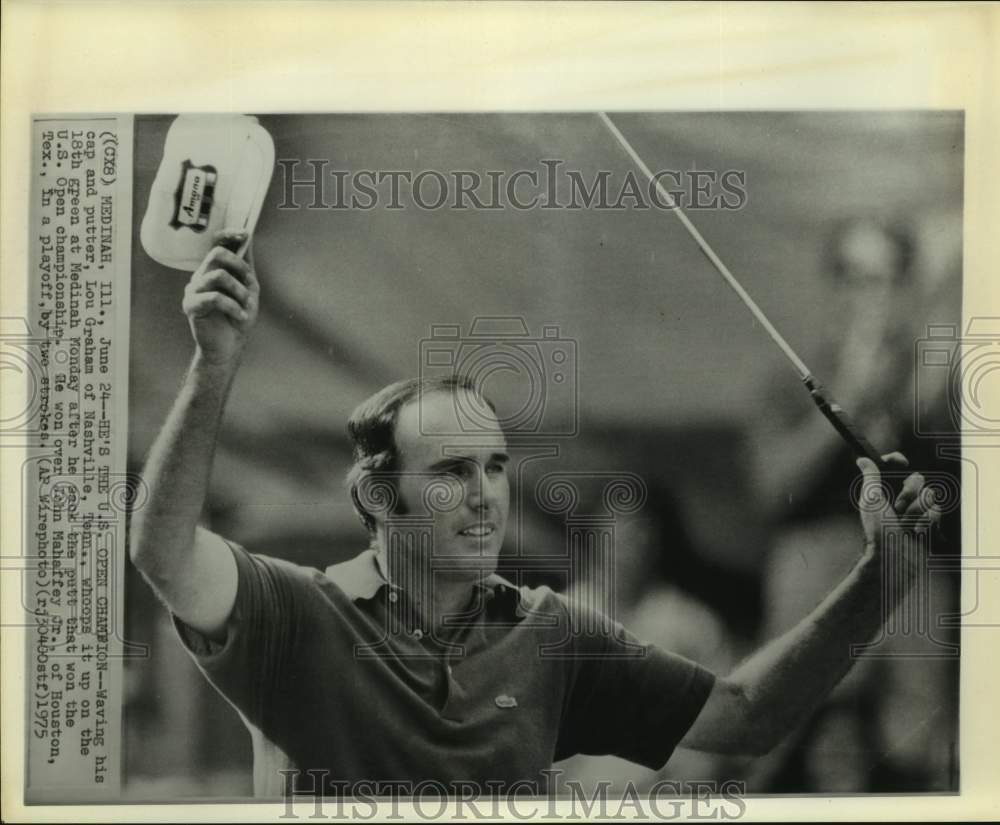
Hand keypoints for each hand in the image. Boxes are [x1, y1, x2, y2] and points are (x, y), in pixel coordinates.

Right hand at [182, 230, 258, 365]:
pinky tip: (241, 316)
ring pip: (218, 275)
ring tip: (246, 305)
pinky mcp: (191, 305)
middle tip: (250, 282)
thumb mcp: (249, 290)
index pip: (215, 244)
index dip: (228, 235)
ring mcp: (193, 290)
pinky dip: (233, 307)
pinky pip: (214, 297)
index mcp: (214, 270)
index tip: (245, 234)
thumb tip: (248, 238)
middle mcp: (201, 276)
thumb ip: (246, 267)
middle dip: (239, 265)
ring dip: (239, 291)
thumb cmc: (238, 318)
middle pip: (216, 254)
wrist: (230, 346)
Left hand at [856, 452, 940, 569]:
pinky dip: (928, 522)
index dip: (897, 460)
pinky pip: (937, 512)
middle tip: (898, 509)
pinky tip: (917, 532)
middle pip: (918, 479)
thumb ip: (870, 477)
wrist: (894, 560)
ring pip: (930, 496)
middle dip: (910, 494)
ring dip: (918, 512)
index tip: (902, 462)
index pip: (894, 466)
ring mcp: (916, 511)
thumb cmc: (878, 532)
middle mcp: (900, 499)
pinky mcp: (928, 524)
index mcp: (884, 491)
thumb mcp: (871, 501)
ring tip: (906, 525)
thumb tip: (862, 459)